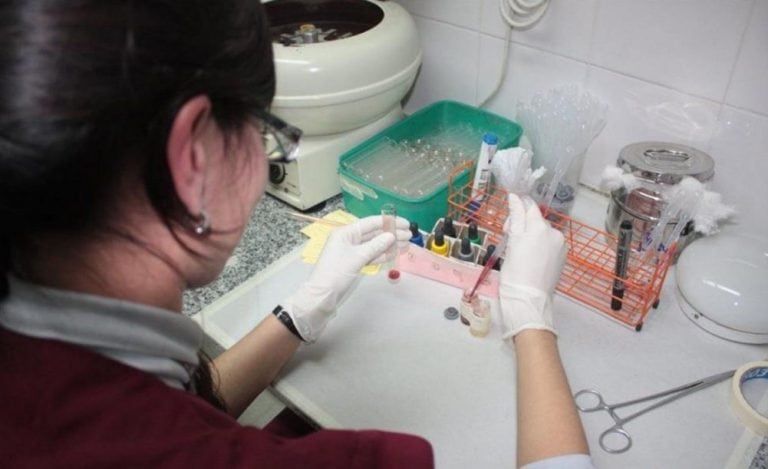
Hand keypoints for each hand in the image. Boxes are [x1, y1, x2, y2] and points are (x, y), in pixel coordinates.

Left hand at [283, 215, 409, 342]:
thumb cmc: (336, 274)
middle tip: (410, 236)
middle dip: (392, 234)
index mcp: (346, 233)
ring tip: (407, 244)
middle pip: (374, 233)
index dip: (389, 222)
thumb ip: (375, 246)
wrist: (322, 296)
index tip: (405, 223)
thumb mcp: (356, 258)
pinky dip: (383, 254)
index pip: (370, 223)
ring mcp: (351, 252)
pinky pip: (371, 255)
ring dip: (390, 244)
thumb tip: (391, 235)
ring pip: (374, 245)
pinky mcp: (354, 263)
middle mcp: (349, 239)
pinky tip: (395, 253)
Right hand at [499, 194, 565, 339]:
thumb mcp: (511, 242)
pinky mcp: (562, 257)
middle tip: (509, 241)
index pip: (529, 206)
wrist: (528, 299)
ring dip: (532, 237)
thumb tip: (514, 196)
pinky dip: (540, 247)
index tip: (507, 224)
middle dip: (523, 226)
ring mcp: (560, 245)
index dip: (516, 210)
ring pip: (543, 232)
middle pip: (536, 220)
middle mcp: (554, 233)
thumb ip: (515, 217)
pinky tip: (531, 260)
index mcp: (540, 227)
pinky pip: (549, 244)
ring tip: (520, 253)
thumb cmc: (515, 272)